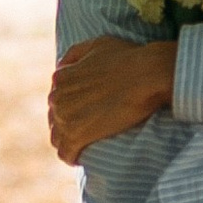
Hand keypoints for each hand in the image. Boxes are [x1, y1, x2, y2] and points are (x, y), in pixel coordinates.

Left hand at [49, 35, 177, 163]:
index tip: (82, 111)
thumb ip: (75, 54)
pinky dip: (71, 157)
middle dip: (68, 123)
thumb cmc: (128, 57)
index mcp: (61, 77)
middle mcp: (58, 97)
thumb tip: (61, 66)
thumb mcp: (97, 44)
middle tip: (88, 129)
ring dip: (68, 142)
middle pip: (55, 118)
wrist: (147, 75)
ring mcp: (66, 118)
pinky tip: (80, 158)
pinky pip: (66, 153)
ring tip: (83, 145)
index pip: (57, 97)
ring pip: (58, 137)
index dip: (70, 105)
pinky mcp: (77, 136)